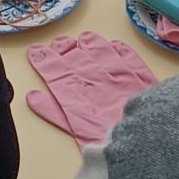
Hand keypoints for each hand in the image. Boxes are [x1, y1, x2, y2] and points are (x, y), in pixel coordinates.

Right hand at [24, 31, 155, 143]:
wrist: (147, 135)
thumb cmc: (109, 140)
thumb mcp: (75, 131)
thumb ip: (52, 111)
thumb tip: (32, 95)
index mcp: (76, 91)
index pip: (54, 71)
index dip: (43, 60)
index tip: (34, 51)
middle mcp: (94, 78)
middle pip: (75, 58)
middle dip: (64, 48)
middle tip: (58, 42)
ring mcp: (118, 73)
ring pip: (100, 51)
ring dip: (90, 44)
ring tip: (84, 38)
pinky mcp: (140, 74)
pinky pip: (128, 55)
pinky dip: (120, 49)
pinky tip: (114, 45)